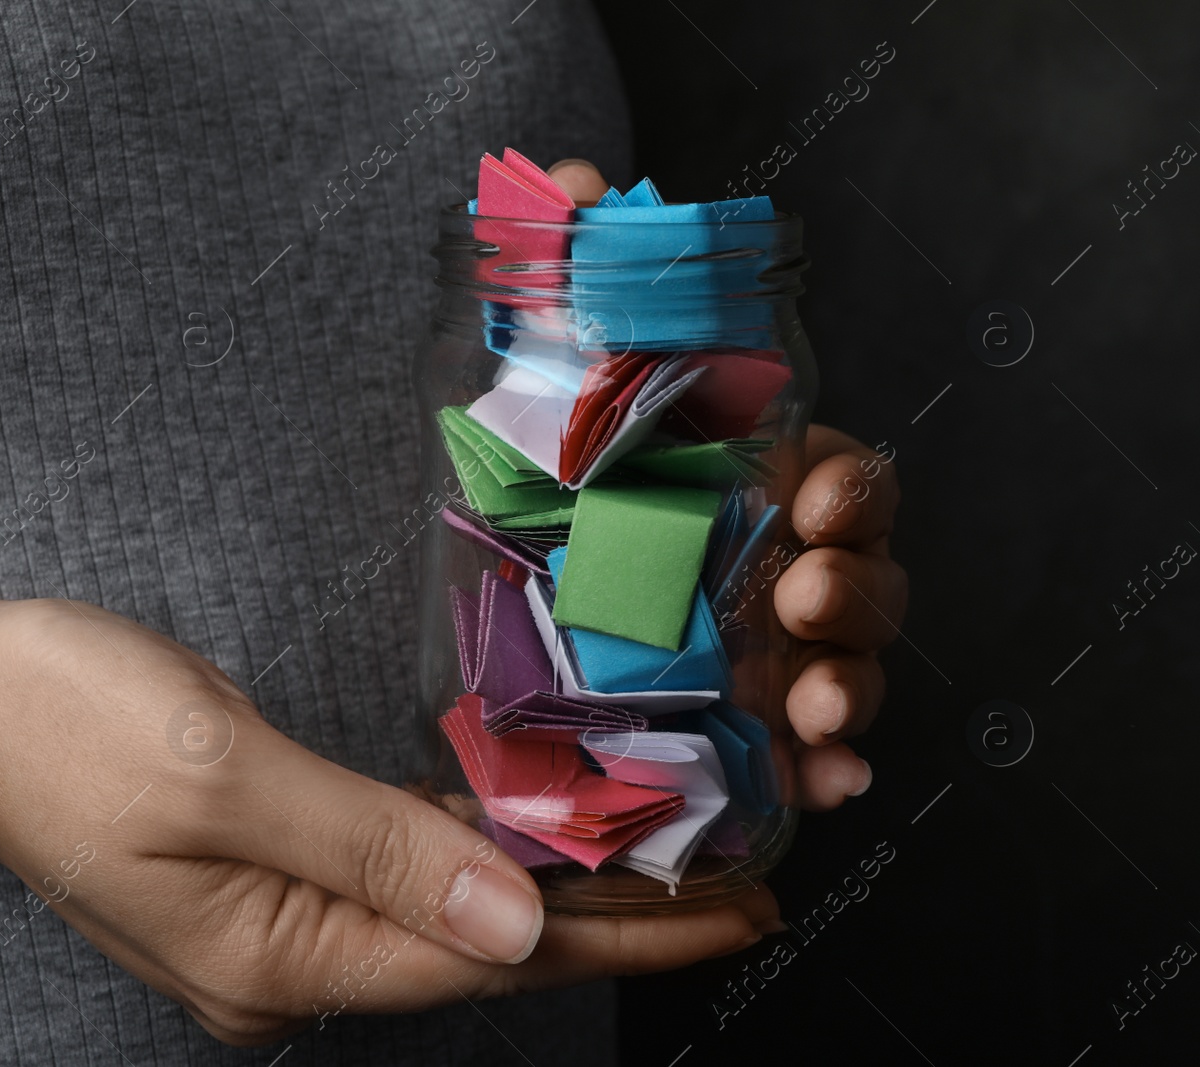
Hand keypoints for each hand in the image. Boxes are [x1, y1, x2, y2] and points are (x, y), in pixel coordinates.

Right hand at [0, 598, 781, 1045]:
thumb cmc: (60, 721)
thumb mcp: (219, 774)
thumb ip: (369, 846)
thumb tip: (514, 920)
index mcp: (276, 958)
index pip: (490, 955)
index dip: (624, 933)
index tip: (738, 909)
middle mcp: (283, 962)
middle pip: (483, 942)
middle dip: (612, 912)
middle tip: (737, 871)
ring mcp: (269, 921)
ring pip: (447, 907)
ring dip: (555, 881)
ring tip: (670, 850)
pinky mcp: (259, 871)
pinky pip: (396, 872)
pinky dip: (477, 852)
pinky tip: (535, 825)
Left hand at [546, 159, 905, 810]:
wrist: (475, 602)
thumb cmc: (525, 491)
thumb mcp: (528, 387)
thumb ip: (561, 278)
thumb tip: (573, 179)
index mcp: (749, 488)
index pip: (845, 479)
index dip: (855, 490)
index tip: (816, 499)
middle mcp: (771, 570)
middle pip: (866, 576)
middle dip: (858, 588)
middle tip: (804, 596)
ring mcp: (760, 659)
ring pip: (851, 669)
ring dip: (856, 685)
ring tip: (818, 707)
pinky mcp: (734, 733)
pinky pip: (803, 760)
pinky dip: (826, 771)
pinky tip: (821, 780)